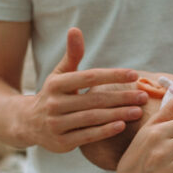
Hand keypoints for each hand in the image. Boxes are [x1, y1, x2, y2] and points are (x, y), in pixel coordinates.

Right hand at [23, 27, 148, 152]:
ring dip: (118, 114)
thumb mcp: (60, 74)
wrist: (28, 123)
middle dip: (121, 97)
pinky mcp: (61, 142)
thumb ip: (72, 55)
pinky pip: (87, 136)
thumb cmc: (53, 95)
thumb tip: (75, 29)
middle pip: (94, 99)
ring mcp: (57, 124)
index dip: (112, 75)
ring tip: (138, 111)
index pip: (89, 77)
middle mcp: (54, 103)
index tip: (134, 74)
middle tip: (143, 96)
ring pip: (93, 118)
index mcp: (56, 84)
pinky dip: (105, 131)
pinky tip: (122, 125)